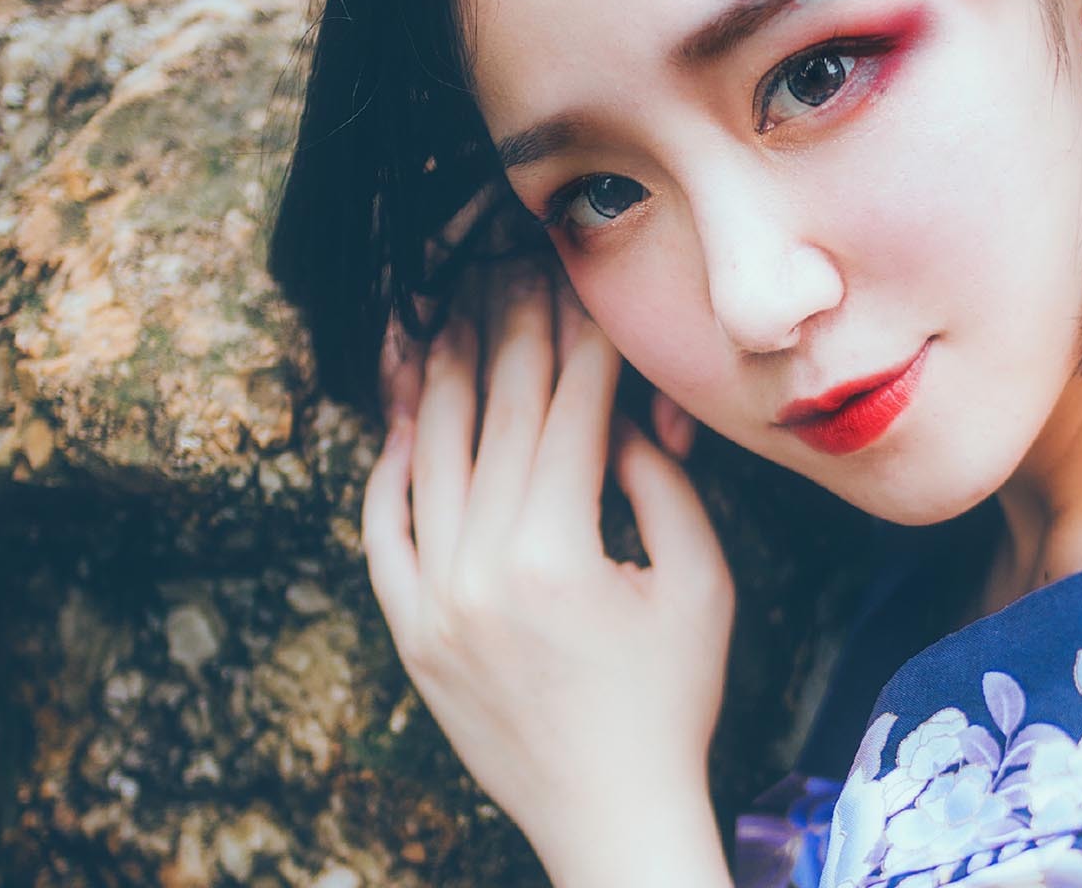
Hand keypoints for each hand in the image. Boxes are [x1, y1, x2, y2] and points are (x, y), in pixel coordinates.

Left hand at [363, 267, 734, 883]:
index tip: (583, 280)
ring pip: (429, 457)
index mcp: (559, 551)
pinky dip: (390, 467)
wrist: (610, 812)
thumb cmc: (673, 700)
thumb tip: (617, 414)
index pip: (569, 409)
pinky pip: (382, 530)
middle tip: (515, 268)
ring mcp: (432, 600)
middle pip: (497, 416)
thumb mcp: (699, 583)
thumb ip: (660, 484)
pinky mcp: (409, 631)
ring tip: (448, 311)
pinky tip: (406, 417)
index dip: (582, 336)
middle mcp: (481, 567)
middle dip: (513, 330)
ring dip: (442, 377)